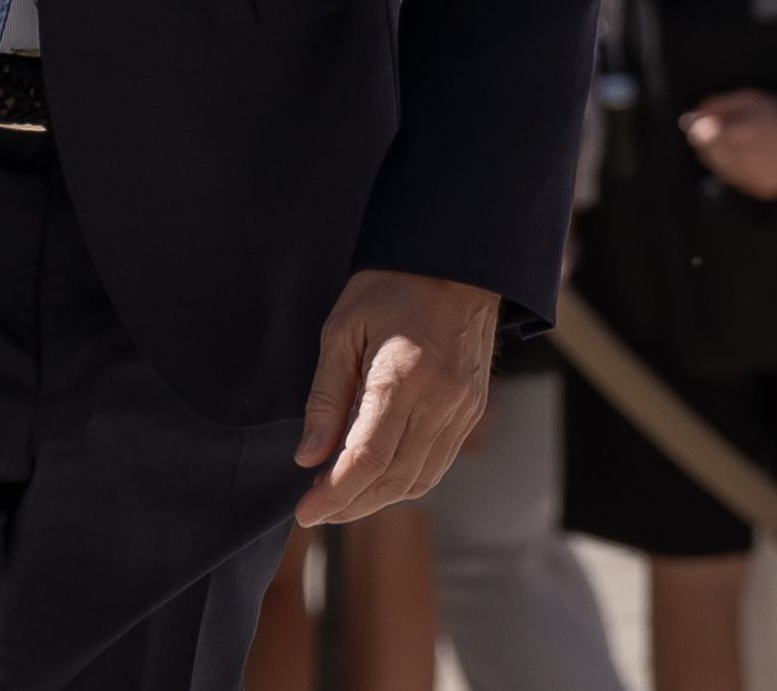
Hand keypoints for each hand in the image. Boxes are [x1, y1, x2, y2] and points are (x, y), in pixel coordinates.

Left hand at [292, 269, 495, 526]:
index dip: (334, 494)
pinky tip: (377, 480)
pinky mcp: (471, 412)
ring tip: (339, 500)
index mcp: (403, 377)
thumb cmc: (392, 287)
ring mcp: (462, 410)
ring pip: (418, 480)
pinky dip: (405, 482)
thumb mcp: (342, 330)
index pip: (367, 459)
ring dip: (377, 500)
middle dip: (350, 505)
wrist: (457, 263)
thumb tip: (307, 457)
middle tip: (315, 512)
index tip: (304, 512)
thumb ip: (326, 397)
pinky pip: (438, 465)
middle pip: (393, 479)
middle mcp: (440, 401)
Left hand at [679, 91, 776, 201]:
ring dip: (718, 155)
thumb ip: (718, 105)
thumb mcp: (748, 99)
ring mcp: (753, 178)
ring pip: (719, 169)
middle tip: (717, 129)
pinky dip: (733, 168)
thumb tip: (692, 116)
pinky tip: (744, 156)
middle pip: (707, 153)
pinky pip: (735, 180)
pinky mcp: (761, 189)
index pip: (702, 135)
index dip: (698, 127)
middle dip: (707, 141)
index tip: (700, 120)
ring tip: (734, 142)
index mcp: (741, 134)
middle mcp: (745, 160)